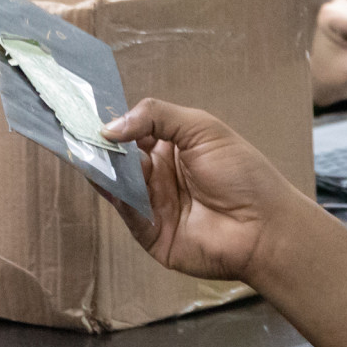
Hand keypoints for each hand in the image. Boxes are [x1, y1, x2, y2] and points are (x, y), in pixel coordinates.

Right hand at [100, 98, 310, 283]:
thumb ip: (156, 116)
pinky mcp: (150, 234)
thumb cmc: (242, 173)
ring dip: (105, 169)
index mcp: (170, 147)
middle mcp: (158, 175)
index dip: (113, 123)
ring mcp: (153, 205)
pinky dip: (116, 195)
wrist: (264, 226)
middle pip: (119, 158)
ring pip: (117, 184)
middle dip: (103, 146)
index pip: (131, 131)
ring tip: (92, 152)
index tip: (88, 113)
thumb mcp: (201, 128)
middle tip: (82, 133)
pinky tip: (109, 179)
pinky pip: (127, 212)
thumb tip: (110, 126)